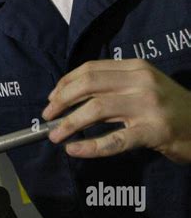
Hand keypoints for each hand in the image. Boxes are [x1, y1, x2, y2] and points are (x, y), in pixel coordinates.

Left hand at [42, 59, 190, 161]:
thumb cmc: (171, 109)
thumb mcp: (145, 86)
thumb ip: (115, 86)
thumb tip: (72, 96)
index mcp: (136, 67)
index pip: (91, 69)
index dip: (65, 83)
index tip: (51, 98)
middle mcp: (141, 81)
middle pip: (88, 85)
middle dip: (61, 101)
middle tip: (47, 117)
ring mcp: (148, 105)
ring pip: (96, 109)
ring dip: (69, 123)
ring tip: (55, 135)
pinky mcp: (154, 131)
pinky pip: (114, 140)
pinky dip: (90, 146)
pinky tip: (75, 150)